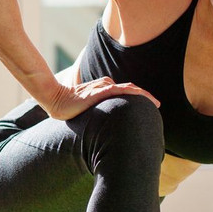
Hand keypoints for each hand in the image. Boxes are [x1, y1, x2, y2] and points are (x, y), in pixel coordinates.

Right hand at [41, 76, 159, 119]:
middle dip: (145, 97)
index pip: (124, 92)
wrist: (55, 99)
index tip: (149, 107)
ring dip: (144, 95)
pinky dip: (134, 93)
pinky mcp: (100, 91)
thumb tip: (104, 125)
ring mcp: (103, 87)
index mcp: (103, 89)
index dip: (138, 98)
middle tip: (157, 105)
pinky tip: (143, 97)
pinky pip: (121, 90)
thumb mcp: (86, 110)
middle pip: (130, 89)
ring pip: (129, 89)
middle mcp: (105, 85)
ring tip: (155, 104)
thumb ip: (96, 112)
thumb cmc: (68, 107)